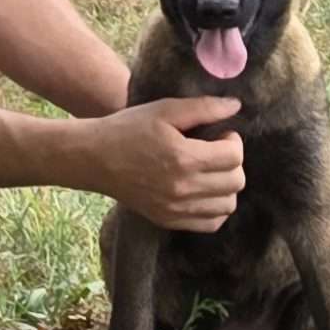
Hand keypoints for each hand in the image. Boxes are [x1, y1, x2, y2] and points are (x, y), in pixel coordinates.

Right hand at [85, 96, 244, 231]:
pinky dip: (216, 207)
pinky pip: (211, 224)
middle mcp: (182, 188)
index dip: (233, 140)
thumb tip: (235, 106)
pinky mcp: (168, 220)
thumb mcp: (166, 109)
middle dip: (233, 162)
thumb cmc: (129, 128)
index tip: (220, 134)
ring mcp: (175, 209)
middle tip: (216, 150)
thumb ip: (204, 108)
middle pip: (235, 181)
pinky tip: (204, 189)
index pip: (234, 156)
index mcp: (184, 158)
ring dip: (227, 185)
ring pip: (228, 205)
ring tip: (211, 169)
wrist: (94, 158)